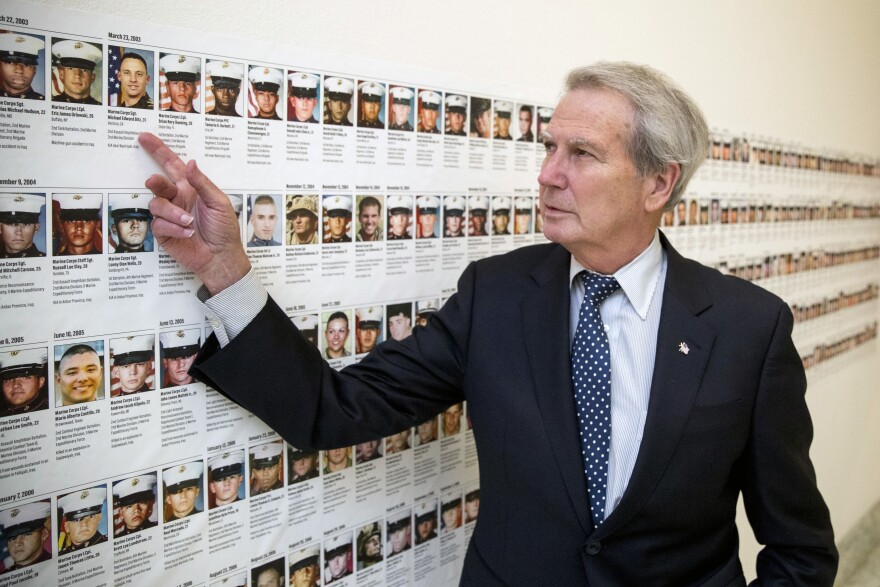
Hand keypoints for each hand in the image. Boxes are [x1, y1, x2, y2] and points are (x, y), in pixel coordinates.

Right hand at [139, 132, 250, 294]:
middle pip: (158, 183)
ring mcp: (169, 215)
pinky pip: (158, 224)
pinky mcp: (164, 232)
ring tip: (189, 221)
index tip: (144, 137)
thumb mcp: (219, 202)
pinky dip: (173, 228)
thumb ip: (203, 183)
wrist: (221, 256)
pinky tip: (187, 233)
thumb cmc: (224, 229)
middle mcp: (177, 199)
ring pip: (156, 205)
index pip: (171, 165)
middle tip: (154, 182)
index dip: (158, 150)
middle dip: (156, 182)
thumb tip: (190, 163)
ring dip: (172, 213)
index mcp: (190, 188)